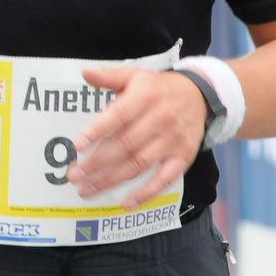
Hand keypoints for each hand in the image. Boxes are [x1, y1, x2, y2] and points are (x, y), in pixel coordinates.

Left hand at [71, 66, 207, 207]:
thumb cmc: (158, 88)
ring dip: (111, 180)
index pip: (119, 115)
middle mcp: (160, 119)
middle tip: (75, 175)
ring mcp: (173, 141)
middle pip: (125, 145)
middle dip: (97, 163)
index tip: (78, 145)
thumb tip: (85, 73)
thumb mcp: (135, 76)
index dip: (98, 130)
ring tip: (87, 190)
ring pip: (138, 164)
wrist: (200, 96)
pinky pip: (164, 179)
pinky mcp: (183, 157)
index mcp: (145, 96)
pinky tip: (125, 202)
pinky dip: (146, 193)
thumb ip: (109, 76)